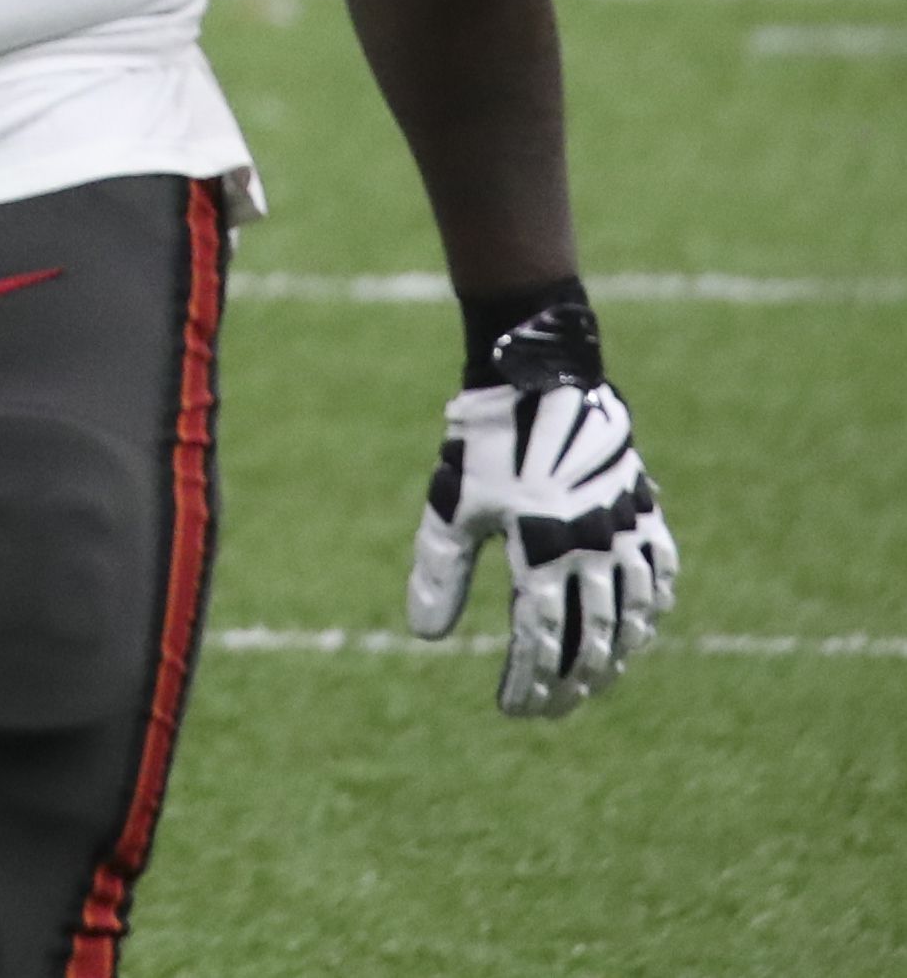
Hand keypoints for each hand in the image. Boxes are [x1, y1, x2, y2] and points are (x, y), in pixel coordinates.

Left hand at [406, 373, 677, 716]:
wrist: (537, 375)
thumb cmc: (485, 443)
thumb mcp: (452, 507)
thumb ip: (440, 570)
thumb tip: (425, 635)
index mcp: (541, 551)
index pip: (540, 641)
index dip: (529, 682)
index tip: (515, 709)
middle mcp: (592, 549)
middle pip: (591, 640)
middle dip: (572, 683)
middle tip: (552, 707)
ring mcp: (625, 530)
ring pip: (632, 615)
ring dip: (614, 655)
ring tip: (593, 680)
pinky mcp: (643, 508)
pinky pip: (659, 571)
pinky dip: (652, 606)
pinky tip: (641, 626)